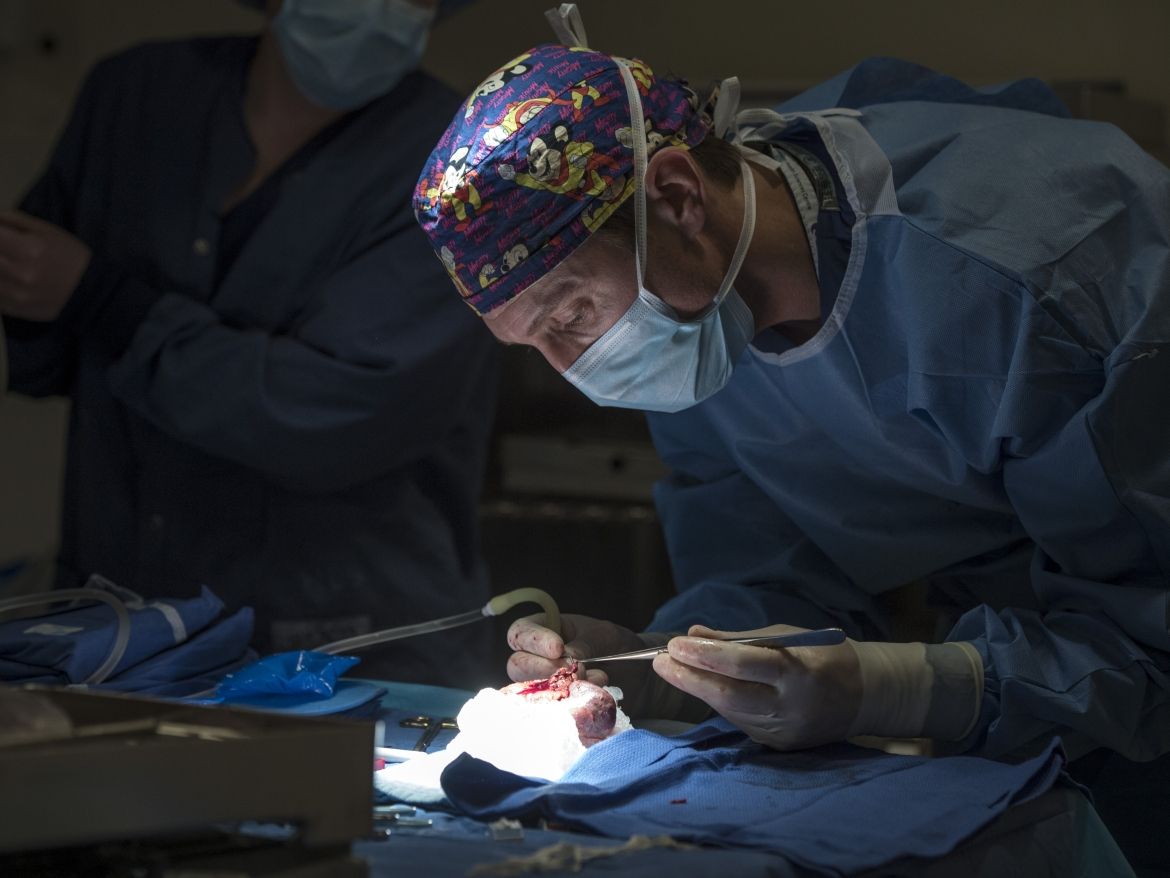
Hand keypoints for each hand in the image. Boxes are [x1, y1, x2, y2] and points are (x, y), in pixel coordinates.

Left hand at [0, 211, 90, 320]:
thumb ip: (14, 221)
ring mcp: (16, 294)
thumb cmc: (71, 256)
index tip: (0, 234)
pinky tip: (7, 279)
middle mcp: (20, 273)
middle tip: (4, 249)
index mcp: (29, 249)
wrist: (91, 291)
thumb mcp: (47, 230)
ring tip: (6, 263)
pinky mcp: (15, 309)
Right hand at [506, 612, 657, 710]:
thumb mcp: (603, 637)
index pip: (520, 633)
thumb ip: (584, 646)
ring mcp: (544, 685)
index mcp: (544, 630)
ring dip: (561, 687)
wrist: (639, 676)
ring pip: (532, 690)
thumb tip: (567, 660)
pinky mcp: (557, 707)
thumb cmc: (618, 647)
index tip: (558, 648)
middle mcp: (537, 658)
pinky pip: (550, 710)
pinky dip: (571, 704)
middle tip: (575, 669)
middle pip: (517, 665)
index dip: (534, 641)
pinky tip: (593, 696)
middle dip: (546, 668)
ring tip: (596, 678)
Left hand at [651, 623, 862, 749]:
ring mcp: (784, 732)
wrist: (866, 696)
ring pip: (730, 712)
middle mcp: (790, 708)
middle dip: (689, 679)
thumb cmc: (824, 655)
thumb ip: (739, 639)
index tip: (675, 644)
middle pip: (729, 697)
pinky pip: (740, 721)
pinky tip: (704, 686)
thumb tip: (694, 635)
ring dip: (698, 690)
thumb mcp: (787, 636)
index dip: (706, 656)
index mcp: (798, 674)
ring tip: (673, 668)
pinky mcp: (778, 746)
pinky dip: (719, 702)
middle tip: (660, 662)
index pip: (744, 665)